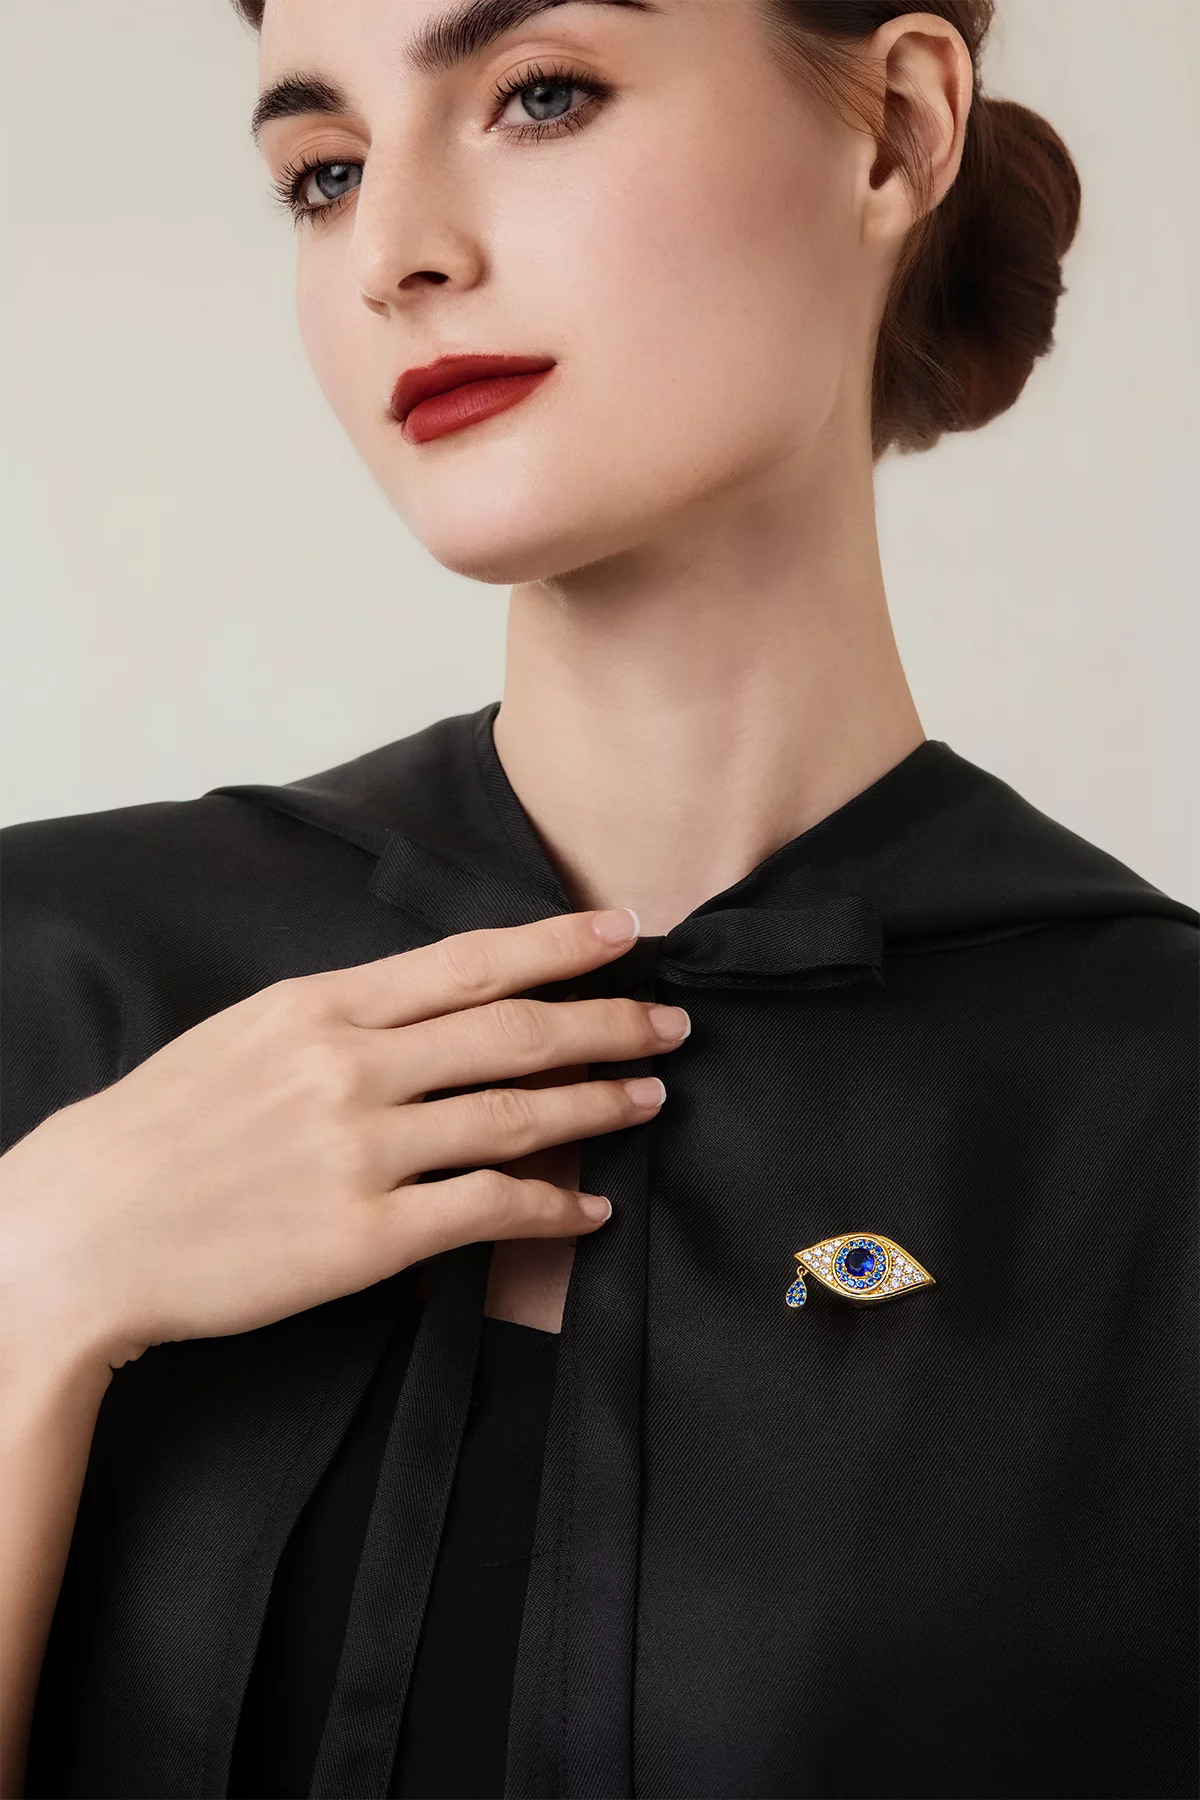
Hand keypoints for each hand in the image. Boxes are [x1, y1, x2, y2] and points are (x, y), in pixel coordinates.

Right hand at [0, 908, 689, 1370]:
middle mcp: (351, 1067)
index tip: (623, 931)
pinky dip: (551, 1205)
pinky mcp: (367, 1236)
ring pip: (514, 1116)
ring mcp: (362, 1152)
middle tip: (671, 1021)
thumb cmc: (159, 1131)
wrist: (84, 1231)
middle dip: (605, 1021)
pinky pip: (487, 1210)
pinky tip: (589, 1207)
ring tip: (649, 1098)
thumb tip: (432, 1015)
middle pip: (511, 1032)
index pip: (467, 962)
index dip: (557, 946)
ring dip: (597, 1105)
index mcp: (320, 1006)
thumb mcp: (245, 1038)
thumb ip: (342, 1020)